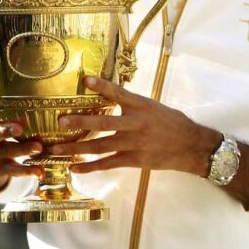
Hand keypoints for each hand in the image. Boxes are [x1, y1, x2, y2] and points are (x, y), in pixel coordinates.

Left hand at [49, 76, 219, 176]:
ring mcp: (135, 143)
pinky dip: (90, 167)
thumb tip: (113, 98)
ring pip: (100, 146)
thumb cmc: (173, 124)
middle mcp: (137, 124)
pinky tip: (74, 168)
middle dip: (81, 121)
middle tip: (61, 121)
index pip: (120, 93)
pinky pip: (108, 164)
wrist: (192, 146)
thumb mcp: (155, 108)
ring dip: (76, 148)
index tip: (85, 80)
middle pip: (105, 122)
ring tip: (56, 149)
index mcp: (143, 107)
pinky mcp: (134, 160)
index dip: (102, 86)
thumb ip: (134, 105)